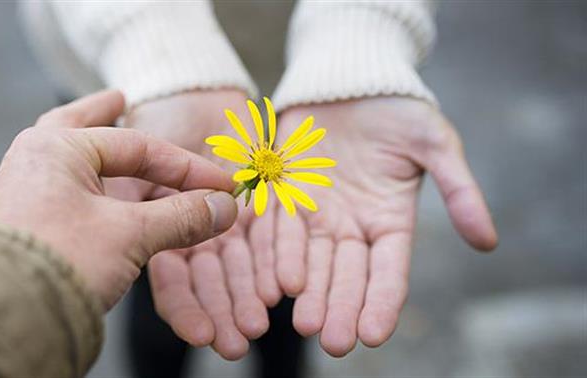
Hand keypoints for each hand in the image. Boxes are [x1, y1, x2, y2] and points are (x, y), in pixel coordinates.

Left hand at [0, 90, 237, 309]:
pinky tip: (91, 190)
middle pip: (78, 126)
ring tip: (98, 131)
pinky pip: (61, 190)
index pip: (138, 147)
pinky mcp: (24, 225)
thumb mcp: (130, 234)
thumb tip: (225, 208)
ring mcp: (24, 193)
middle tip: (120, 98)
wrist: (4, 318)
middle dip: (103, 113)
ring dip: (91, 147)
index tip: (221, 186)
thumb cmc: (62, 261)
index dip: (187, 168)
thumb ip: (181, 217)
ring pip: (67, 159)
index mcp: (57, 148)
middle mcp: (34, 161)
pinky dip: (85, 183)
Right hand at [119, 90, 278, 359]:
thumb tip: (155, 244)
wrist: (194, 88)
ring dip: (246, 298)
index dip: (185, 309)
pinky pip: (267, 239)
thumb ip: (145, 203)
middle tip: (237, 343)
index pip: (171, 281)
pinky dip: (272, 263)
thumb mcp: (136, 161)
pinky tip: (280, 289)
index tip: (201, 336)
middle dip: (222, 313)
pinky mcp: (259, 208)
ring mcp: (227, 223)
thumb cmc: (156, 119)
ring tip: (258, 327)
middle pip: (208, 283)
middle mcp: (194, 235)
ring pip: (237, 269)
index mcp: (158, 232)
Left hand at [272, 97, 497, 355]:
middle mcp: (352, 225)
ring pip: (312, 260)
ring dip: (308, 291)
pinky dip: (278, 253)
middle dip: (340, 307)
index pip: (389, 270)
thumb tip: (487, 241)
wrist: (350, 79)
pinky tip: (275, 281)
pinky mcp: (286, 193)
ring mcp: (318, 212)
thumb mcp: (436, 143)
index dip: (383, 301)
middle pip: (347, 274)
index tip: (374, 335)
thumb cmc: (398, 109)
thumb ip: (459, 190)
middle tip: (332, 342)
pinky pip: (280, 228)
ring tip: (303, 322)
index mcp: (390, 221)